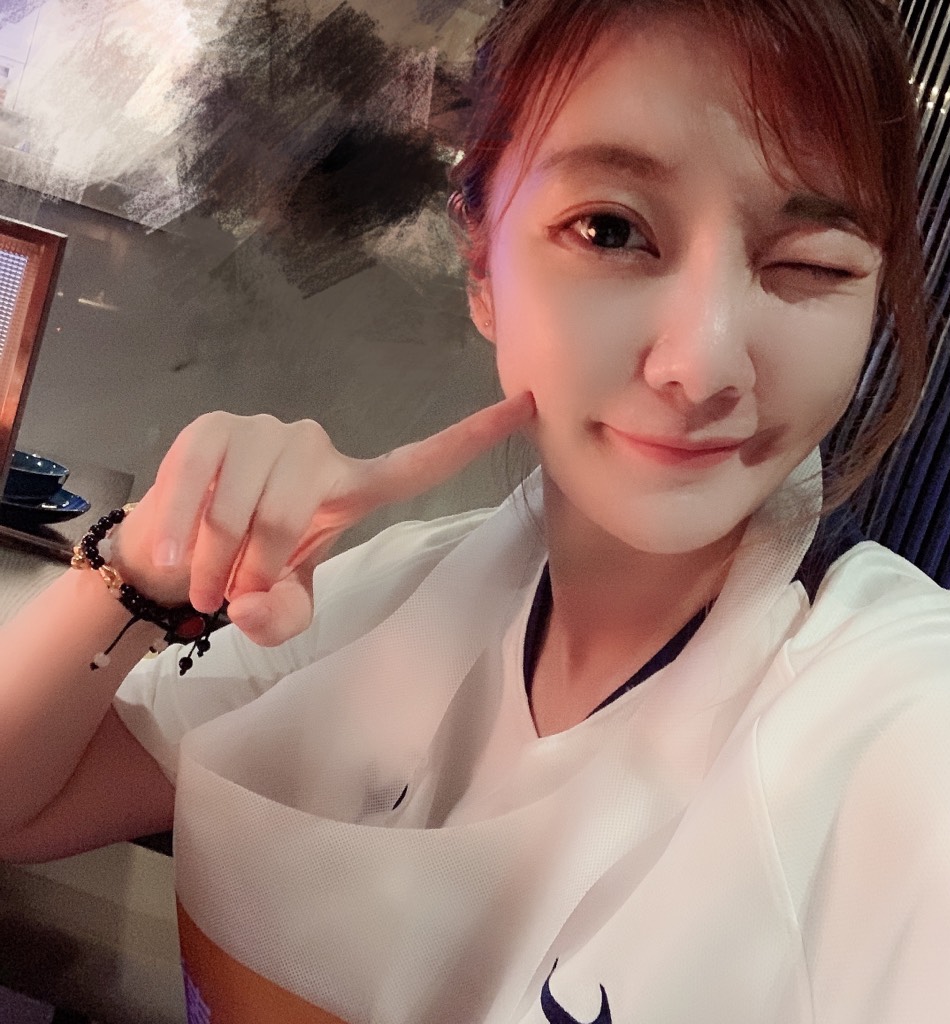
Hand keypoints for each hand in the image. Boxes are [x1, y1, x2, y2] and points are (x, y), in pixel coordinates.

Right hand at [108, 392, 534, 646]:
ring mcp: (262, 431)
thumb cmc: (243, 567)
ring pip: (241, 509)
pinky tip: (172, 552)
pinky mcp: (212, 428)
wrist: (173, 544)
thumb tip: (257, 607)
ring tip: (206, 579)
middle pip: (289, 518)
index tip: (528, 404)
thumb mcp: (275, 603)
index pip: (419, 461)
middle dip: (253, 569)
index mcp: (350, 486)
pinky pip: (196, 488)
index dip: (472, 436)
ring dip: (214, 561)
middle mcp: (315, 446)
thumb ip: (282, 616)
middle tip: (232, 594)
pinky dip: (180, 535)